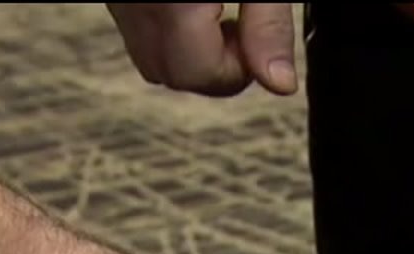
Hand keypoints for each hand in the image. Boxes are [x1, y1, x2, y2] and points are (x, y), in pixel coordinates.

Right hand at [107, 3, 297, 96]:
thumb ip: (268, 25)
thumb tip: (280, 85)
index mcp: (173, 3)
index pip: (199, 76)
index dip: (237, 71)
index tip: (256, 44)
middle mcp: (133, 2)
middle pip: (169, 75)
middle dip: (211, 67)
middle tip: (238, 27)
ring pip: (148, 57)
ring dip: (186, 52)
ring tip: (214, 11)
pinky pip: (134, 30)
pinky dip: (165, 31)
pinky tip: (190, 4)